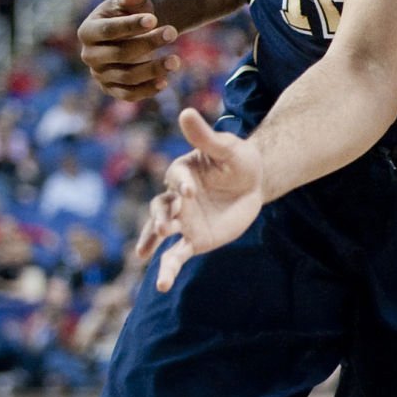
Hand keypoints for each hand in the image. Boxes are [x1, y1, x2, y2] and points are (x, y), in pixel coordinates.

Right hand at [78, 0, 180, 99]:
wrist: (130, 33)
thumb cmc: (128, 13)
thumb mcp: (127, 2)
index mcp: (87, 32)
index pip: (108, 30)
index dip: (130, 25)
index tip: (154, 19)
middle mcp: (89, 56)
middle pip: (120, 54)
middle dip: (148, 43)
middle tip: (173, 32)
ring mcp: (100, 75)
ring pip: (127, 77)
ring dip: (154, 69)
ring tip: (176, 60)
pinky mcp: (112, 90)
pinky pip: (129, 95)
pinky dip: (148, 90)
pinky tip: (165, 81)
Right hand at [137, 108, 263, 290]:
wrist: (252, 182)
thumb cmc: (238, 160)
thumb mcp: (226, 148)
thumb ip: (205, 137)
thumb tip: (186, 112)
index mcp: (181, 172)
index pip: (175, 178)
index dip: (180, 184)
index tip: (190, 191)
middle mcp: (176, 197)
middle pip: (159, 207)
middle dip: (161, 216)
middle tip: (167, 225)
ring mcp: (183, 220)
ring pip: (160, 232)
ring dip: (152, 241)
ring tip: (144, 256)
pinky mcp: (193, 239)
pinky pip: (176, 255)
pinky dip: (168, 268)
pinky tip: (161, 284)